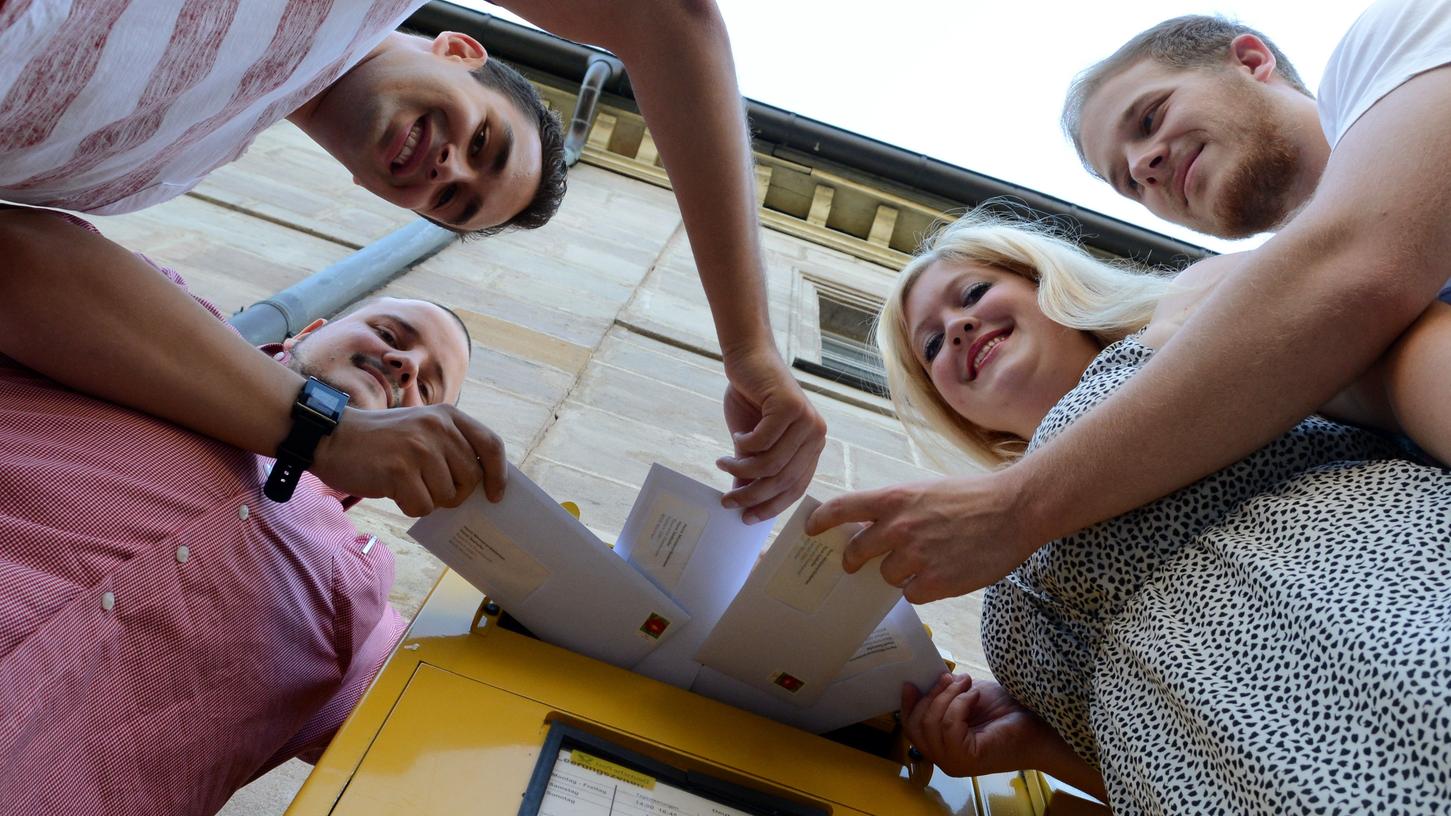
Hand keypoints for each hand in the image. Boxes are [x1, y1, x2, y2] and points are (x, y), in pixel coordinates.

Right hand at [310, 404, 506, 515]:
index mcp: (447, 416)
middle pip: (471, 479)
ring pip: (447, 496)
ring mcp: (419, 448)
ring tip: (406, 483)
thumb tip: (483, 486)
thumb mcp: (421, 429)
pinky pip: (422, 506)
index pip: (491, 445)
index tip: (496, 495)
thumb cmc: (381, 441)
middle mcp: (437, 428)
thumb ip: (450, 447)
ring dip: (428, 499)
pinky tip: (393, 490)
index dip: (498, 474)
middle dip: (454, 494)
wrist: (332, 437)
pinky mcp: (399, 471)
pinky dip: (409, 506)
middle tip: (430, 489)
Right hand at [715, 350, 825, 521]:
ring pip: (771, 464)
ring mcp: (806, 421)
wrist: (749, 359)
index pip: (796, 488)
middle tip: (727, 500)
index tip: (747, 518)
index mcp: (813, 446)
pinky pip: (763, 442)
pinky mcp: (790, 407)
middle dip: (752, 495)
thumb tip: (740, 502)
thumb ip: (751, 471)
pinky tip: (736, 436)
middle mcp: (816, 435)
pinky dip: (744, 445)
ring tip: (723, 463)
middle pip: (783, 480)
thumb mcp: (751, 443)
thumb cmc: (750, 399)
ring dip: (742, 469)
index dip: (772, 506)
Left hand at [805, 473, 1036, 601]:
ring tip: (924, 561)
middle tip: (853, 564)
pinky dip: (921, 589)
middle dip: (853, 560)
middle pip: (856, 551)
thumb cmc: (972, 497)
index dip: (821, 520)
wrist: (1014, 510)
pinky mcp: (935, 582)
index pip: (842, 508)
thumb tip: (870, 528)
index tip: (810, 529)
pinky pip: (911, 594)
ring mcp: (915, 557)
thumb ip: (896, 508)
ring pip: (886, 576)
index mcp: (894, 499)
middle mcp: (898, 527)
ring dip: (898, 574)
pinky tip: (940, 575)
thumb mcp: (926, 490)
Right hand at [902, 673, 1051, 777]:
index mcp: (942, 746)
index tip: (911, 683)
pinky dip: (960, 705)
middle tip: (953, 678)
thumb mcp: (968, 698)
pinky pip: (949, 726)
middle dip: (932, 695)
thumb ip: (945, 695)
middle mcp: (944, 760)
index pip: (912, 729)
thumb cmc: (1007, 713)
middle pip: (917, 725)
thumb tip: (926, 680)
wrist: (1038, 725)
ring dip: (948, 696)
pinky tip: (976, 697)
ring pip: (932, 724)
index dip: (908, 705)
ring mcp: (954, 763)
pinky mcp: (966, 759)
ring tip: (968, 684)